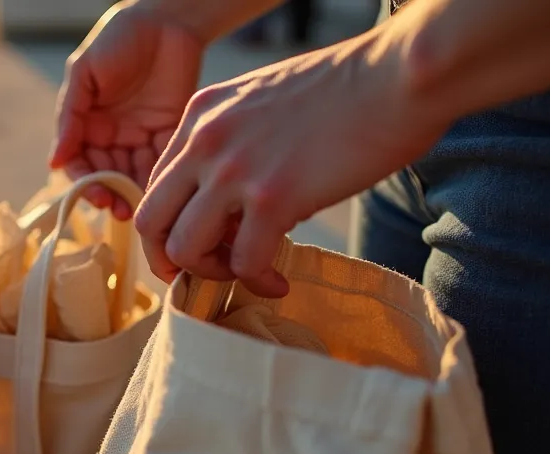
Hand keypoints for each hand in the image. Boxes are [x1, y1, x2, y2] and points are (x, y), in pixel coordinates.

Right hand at [50, 1, 202, 219]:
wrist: (167, 19)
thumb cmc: (118, 39)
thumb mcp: (84, 71)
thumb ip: (69, 115)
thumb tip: (54, 163)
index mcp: (86, 122)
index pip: (79, 162)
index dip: (85, 182)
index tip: (96, 196)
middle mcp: (111, 135)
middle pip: (107, 175)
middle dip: (111, 194)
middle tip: (120, 211)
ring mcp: (140, 136)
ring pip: (133, 175)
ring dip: (135, 195)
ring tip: (141, 209)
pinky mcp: (168, 133)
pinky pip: (162, 163)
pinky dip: (160, 180)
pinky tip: (161, 192)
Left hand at [137, 33, 450, 295]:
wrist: (399, 76)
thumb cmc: (348, 91)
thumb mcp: (264, 101)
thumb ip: (234, 142)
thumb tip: (233, 204)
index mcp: (199, 114)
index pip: (155, 186)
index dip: (174, 224)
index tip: (206, 240)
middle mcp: (205, 140)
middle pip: (150, 221)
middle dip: (171, 259)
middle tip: (207, 272)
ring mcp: (234, 169)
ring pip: (185, 249)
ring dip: (213, 274)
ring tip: (248, 273)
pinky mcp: (273, 197)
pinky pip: (244, 263)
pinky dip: (258, 282)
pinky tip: (280, 282)